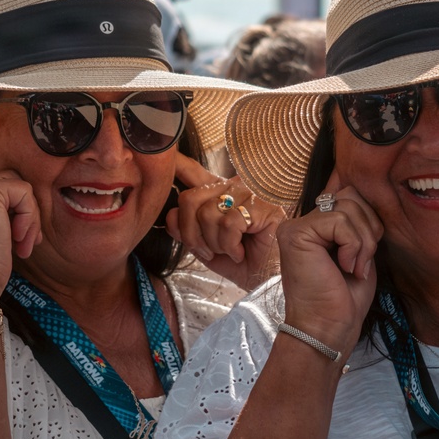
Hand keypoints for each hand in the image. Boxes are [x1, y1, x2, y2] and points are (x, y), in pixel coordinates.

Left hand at [166, 153, 283, 292]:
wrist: (271, 281)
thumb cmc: (244, 264)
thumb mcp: (207, 248)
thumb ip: (187, 231)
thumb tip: (172, 214)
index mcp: (219, 194)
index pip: (192, 171)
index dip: (176, 163)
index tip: (167, 156)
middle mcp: (232, 188)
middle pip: (188, 199)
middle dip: (191, 234)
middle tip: (209, 251)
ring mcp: (248, 193)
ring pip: (206, 214)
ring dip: (214, 244)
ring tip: (231, 252)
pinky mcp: (262, 205)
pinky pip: (228, 224)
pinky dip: (230, 246)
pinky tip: (241, 252)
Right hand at [276, 173, 382, 357]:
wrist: (328, 329)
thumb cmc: (344, 300)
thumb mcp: (360, 253)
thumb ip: (360, 225)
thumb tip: (373, 198)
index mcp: (317, 227)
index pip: (353, 197)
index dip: (370, 223)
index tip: (363, 259)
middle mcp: (302, 222)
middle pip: (352, 195)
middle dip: (369, 229)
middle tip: (360, 264)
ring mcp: (295, 227)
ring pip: (349, 206)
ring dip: (363, 241)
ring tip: (353, 268)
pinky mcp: (295, 233)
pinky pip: (340, 220)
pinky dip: (353, 246)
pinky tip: (344, 267)